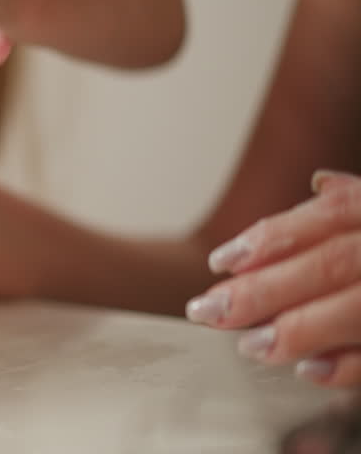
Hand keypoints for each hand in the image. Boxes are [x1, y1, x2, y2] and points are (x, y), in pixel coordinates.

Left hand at [187, 170, 360, 387]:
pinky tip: (308, 370)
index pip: (326, 217)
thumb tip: (320, 184)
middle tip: (208, 311)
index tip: (219, 263)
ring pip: (356, 307)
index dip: (269, 238)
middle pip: (330, 264)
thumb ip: (356, 204)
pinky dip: (348, 365)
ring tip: (250, 345)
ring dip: (298, 328)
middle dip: (264, 289)